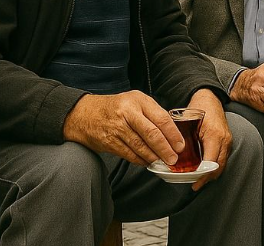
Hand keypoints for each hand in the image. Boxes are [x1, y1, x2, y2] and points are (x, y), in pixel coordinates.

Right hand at [63, 90, 183, 166]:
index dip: (173, 134)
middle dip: (165, 149)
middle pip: (151, 134)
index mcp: (138, 100)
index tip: (180, 145)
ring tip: (163, 162)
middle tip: (173, 158)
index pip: (161, 118)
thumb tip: (172, 132)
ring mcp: (117, 128)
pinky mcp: (109, 142)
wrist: (83, 114)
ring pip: (140, 146)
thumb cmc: (115, 107)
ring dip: (154, 157)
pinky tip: (148, 162)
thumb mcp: (135, 101)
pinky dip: (140, 160)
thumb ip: (152, 113)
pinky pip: (129, 154)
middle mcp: (127, 113)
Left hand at [187, 88, 231, 190]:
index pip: (211, 162)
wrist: (209, 97)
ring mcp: (227, 140)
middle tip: (194, 185)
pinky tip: (204, 170)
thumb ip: (184, 140)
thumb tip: (175, 158)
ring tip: (198, 181)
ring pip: (221, 164)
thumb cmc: (198, 107)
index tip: (193, 182)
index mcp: (214, 135)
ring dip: (211, 173)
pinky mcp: (227, 140)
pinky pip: (221, 158)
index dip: (202, 175)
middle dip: (207, 178)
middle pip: (218, 166)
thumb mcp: (187, 123)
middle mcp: (224, 139)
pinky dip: (214, 166)